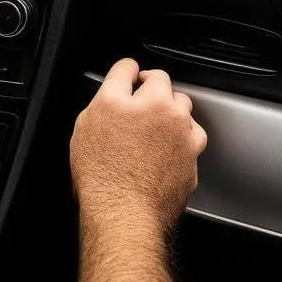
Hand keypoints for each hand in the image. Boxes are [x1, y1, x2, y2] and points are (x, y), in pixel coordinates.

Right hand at [70, 59, 206, 238]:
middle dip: (152, 93)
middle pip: (165, 86)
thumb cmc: (102, 174)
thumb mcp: (88, 125)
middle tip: (136, 109)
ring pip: (184, 113)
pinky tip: (161, 155)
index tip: (126, 75)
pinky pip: (190, 143)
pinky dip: (179, 144)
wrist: (124, 212)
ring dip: (170, 117)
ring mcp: (184, 136)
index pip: (129, 69)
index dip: (125, 71)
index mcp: (134, 99)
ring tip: (151, 134)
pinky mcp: (193, 160)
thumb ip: (106, 98)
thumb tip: (117, 87)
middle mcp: (163, 112)